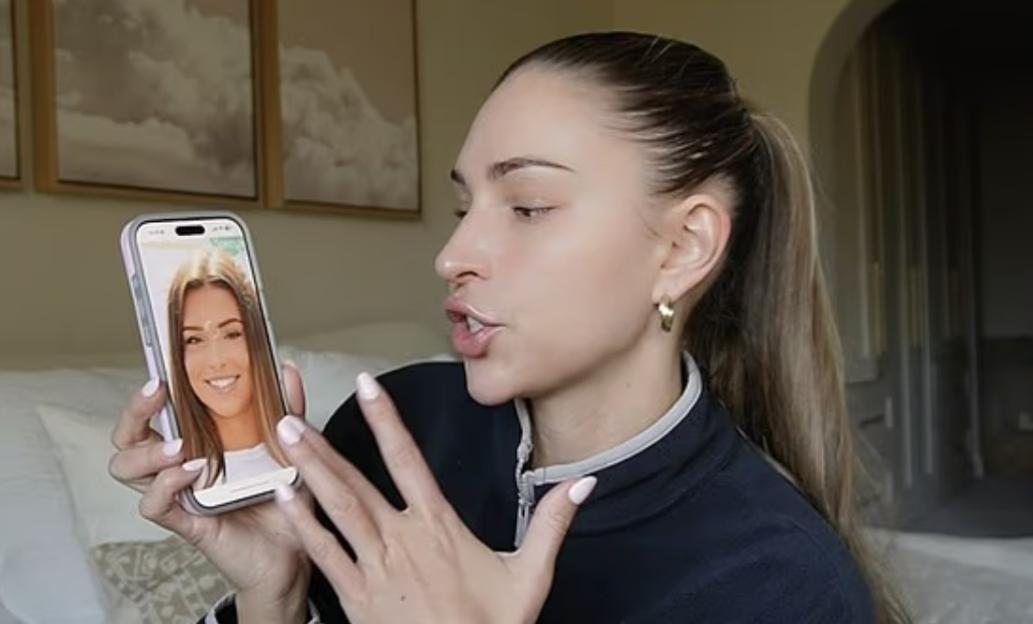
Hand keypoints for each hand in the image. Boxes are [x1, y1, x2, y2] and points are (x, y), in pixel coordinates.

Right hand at [108, 362, 311, 620]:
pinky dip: (167, 483)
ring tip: (180, 444)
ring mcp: (177, 494)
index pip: (154, 413)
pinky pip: (154, 504)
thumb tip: (288, 369)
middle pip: (127, 436)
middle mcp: (178, 467)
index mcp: (196, 443)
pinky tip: (192, 471)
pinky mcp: (185, 522)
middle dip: (134, 412)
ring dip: (147, 450)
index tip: (162, 372)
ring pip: (126, 468)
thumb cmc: (284, 498)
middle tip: (158, 393)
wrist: (295, 550)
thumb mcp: (290, 447)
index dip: (148, 393)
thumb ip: (287, 409)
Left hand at [272, 372, 596, 623]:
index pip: (408, 460)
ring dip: (307, 475)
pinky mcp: (357, 598)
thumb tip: (584, 483)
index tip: (367, 386)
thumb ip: (553, 523)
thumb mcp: (531, 574)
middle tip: (289, 416)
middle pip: (356, 483)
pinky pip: (324, 556)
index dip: (386, 421)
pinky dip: (303, 526)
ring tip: (283, 444)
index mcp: (439, 527)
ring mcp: (375, 569)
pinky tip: (284, 500)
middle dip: (322, 447)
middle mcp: (401, 540)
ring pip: (335, 512)